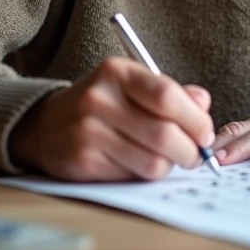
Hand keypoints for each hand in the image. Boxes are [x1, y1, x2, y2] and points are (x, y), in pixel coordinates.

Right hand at [8, 57, 214, 181]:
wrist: (43, 125)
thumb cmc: (102, 104)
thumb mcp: (133, 85)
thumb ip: (173, 93)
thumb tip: (203, 104)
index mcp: (117, 72)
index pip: (168, 96)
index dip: (196, 120)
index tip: (207, 134)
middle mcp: (100, 99)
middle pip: (164, 134)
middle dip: (191, 151)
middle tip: (196, 156)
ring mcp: (88, 132)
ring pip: (152, 162)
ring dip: (169, 166)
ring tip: (168, 159)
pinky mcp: (83, 162)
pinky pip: (132, 177)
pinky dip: (144, 175)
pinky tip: (139, 164)